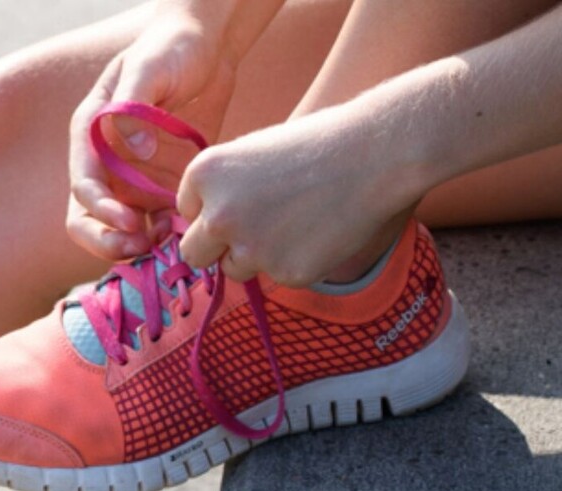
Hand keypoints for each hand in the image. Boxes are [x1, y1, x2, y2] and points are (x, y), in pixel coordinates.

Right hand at [68, 14, 237, 259]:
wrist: (207, 47)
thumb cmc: (172, 47)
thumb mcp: (149, 67)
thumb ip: (134, 108)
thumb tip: (134, 153)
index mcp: (91, 134)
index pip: (83, 184)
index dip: (101, 210)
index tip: (130, 221)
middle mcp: (106, 162)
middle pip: (88, 218)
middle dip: (108, 240)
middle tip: (141, 245)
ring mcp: (132, 176)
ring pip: (120, 228)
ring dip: (138, 243)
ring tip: (170, 239)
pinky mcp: (161, 183)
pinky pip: (156, 220)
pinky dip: (166, 234)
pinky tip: (187, 229)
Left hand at [175, 107, 427, 287]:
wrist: (375, 154)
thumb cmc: (317, 143)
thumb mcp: (252, 153)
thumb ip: (223, 189)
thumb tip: (206, 226)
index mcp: (204, 175)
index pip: (187, 211)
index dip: (213, 207)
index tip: (245, 198)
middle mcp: (218, 215)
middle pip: (193, 253)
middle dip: (216, 247)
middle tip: (251, 231)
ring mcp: (250, 248)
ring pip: (233, 269)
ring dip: (255, 256)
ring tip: (295, 222)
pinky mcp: (285, 272)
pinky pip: (276, 277)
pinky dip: (294, 262)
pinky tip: (318, 233)